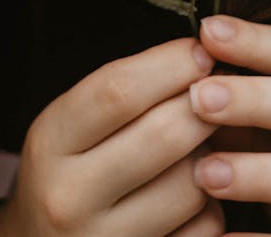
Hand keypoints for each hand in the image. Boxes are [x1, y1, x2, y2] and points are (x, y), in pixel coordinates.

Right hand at [0, 37, 225, 236]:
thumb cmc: (66, 172)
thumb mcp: (69, 125)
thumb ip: (122, 92)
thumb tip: (197, 57)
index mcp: (50, 143)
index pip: (119, 91)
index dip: (170, 64)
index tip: (200, 51)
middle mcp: (69, 197)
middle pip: (163, 135)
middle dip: (204, 104)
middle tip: (220, 91)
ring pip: (190, 184)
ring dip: (210, 155)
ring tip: (202, 142)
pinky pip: (203, 229)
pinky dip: (210, 204)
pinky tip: (195, 191)